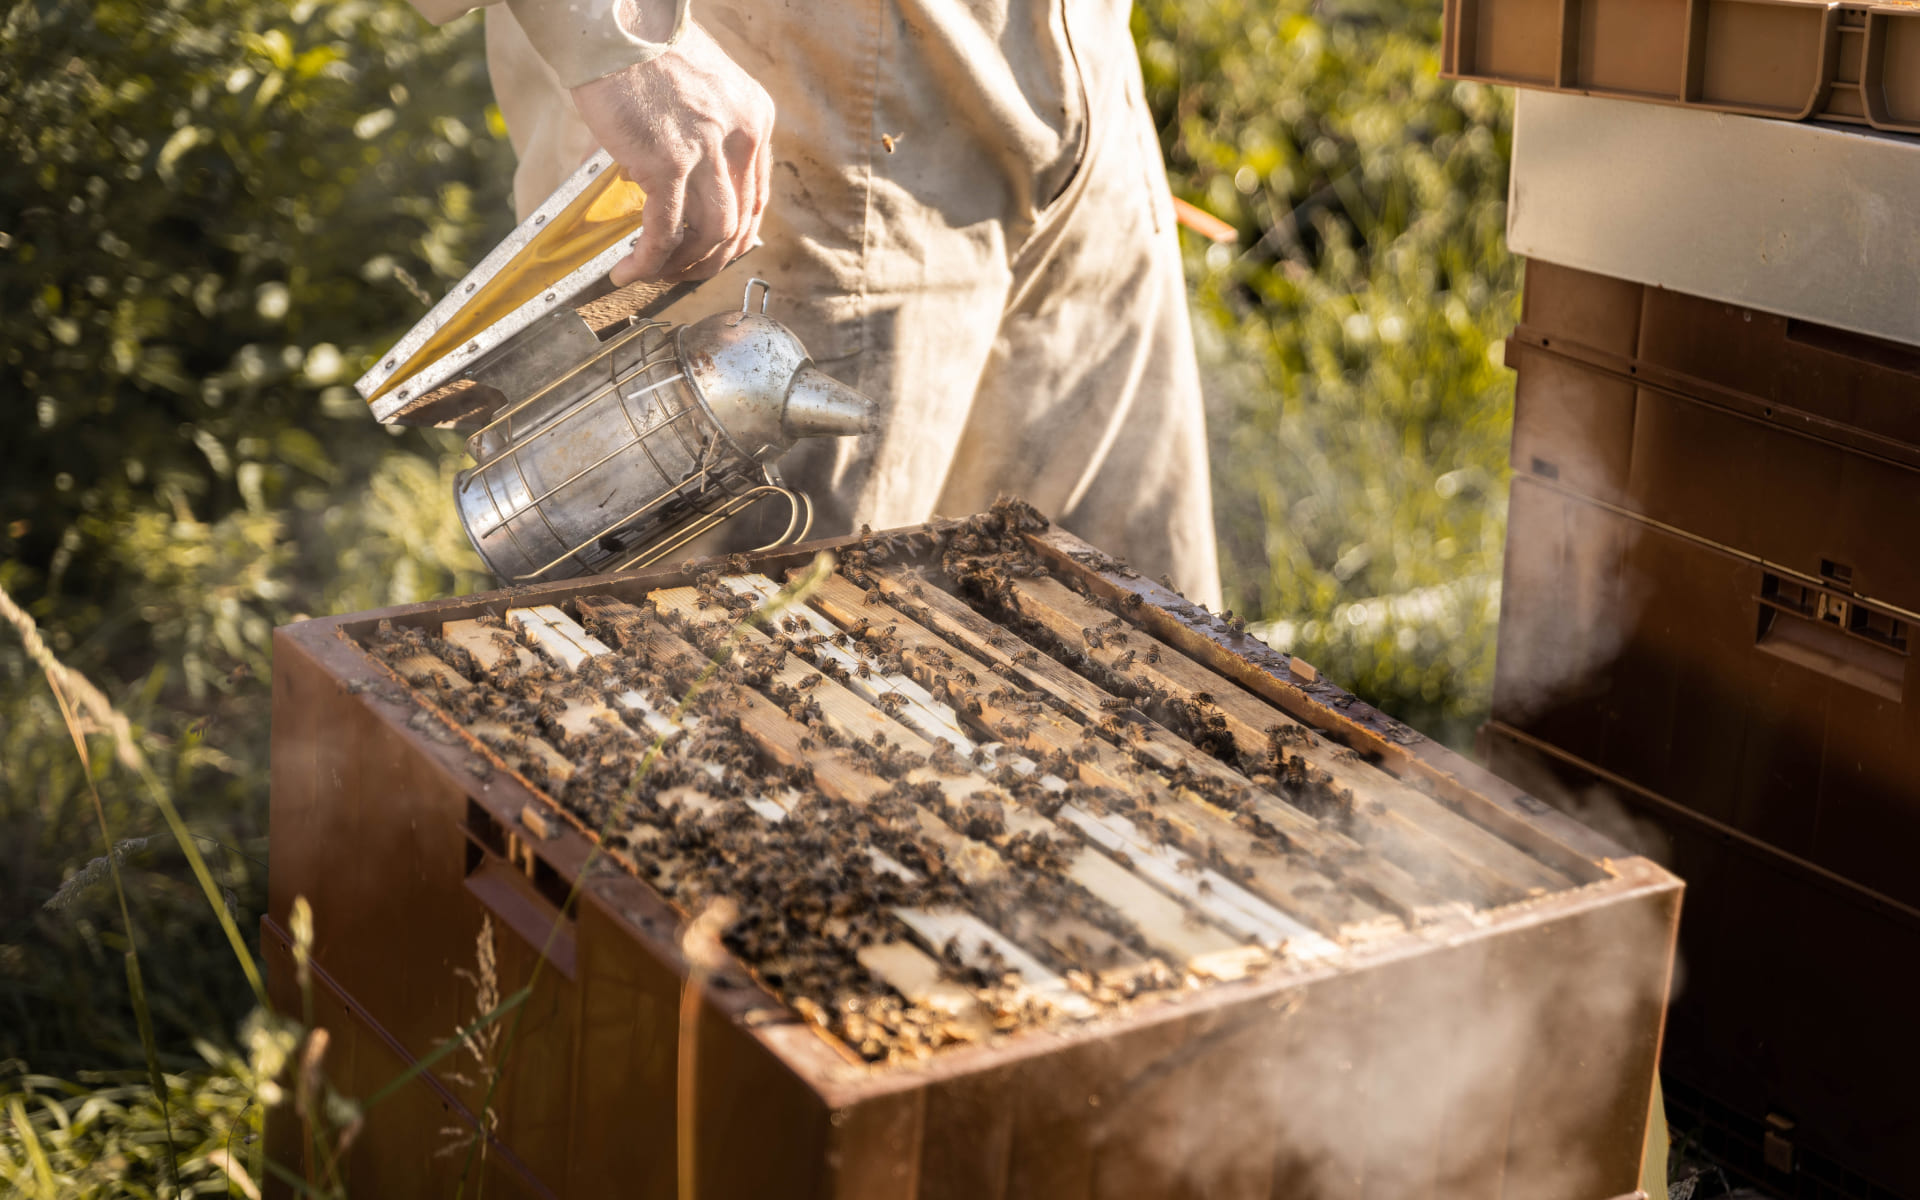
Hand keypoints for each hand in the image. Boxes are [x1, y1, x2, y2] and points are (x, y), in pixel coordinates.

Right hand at [571, 18, 773, 284]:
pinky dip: (648, 259)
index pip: (756, 196)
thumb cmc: (642, 52)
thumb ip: (695, 137)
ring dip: (682, 266)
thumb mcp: (694, 93)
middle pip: (738, 222)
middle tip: (681, 273)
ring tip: (654, 275)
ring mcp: (707, 151)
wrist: (612, 25)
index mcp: (754, 118)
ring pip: (711, 234)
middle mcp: (741, 135)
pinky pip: (664, 229)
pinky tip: (629, 270)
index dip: (735, 234)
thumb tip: (654, 182)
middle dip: (710, 260)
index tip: (711, 251)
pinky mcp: (668, 162)